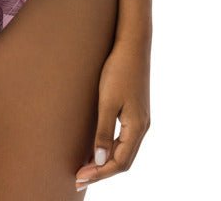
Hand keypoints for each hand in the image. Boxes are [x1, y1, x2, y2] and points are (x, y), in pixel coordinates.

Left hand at [74, 39, 150, 191]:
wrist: (132, 43)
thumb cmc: (118, 70)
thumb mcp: (107, 102)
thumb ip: (104, 132)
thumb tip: (100, 162)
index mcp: (137, 127)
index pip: (120, 163)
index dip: (100, 174)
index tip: (80, 178)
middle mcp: (142, 127)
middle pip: (123, 160)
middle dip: (101, 172)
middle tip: (78, 178)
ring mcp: (140, 119)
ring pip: (124, 150)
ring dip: (106, 162)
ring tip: (85, 168)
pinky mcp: (135, 110)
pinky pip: (123, 138)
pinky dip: (110, 148)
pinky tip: (96, 148)